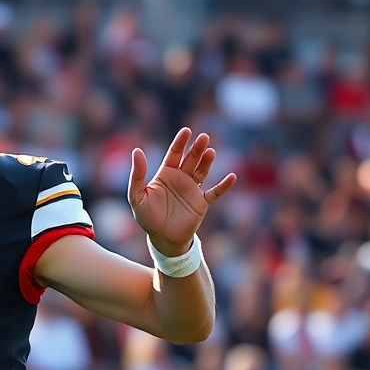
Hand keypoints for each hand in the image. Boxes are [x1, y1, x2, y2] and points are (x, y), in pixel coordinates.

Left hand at [128, 128, 235, 255]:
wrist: (162, 238)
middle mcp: (180, 179)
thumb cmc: (147, 217)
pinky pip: (214, 192)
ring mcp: (192, 190)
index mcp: (165, 174)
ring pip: (202, 171)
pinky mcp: (202, 203)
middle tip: (204, 137)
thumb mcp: (137, 196)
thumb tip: (137, 151)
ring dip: (207, 162)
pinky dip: (223, 186)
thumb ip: (137, 175)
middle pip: (190, 159)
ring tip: (210, 151)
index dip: (180, 143)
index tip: (186, 131)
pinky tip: (232, 177)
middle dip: (196, 148)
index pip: (174, 154)